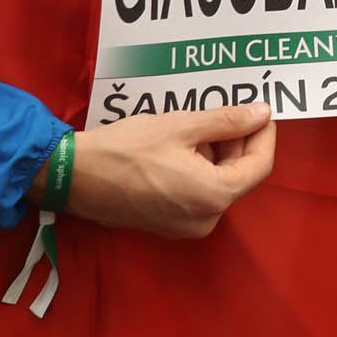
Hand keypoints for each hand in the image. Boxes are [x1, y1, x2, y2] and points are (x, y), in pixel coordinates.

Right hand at [39, 103, 277, 238]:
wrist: (73, 177)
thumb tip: (263, 113)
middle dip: (236, 141)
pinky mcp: (167, 224)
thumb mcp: (181, 126)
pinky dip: (198, 168)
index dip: (264, 134)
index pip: (259, 165)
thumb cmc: (126, 150)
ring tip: (197, 122)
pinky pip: (197, 193)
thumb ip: (227, 121)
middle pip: (238, 175)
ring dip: (215, 153)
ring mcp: (185, 226)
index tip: (260, 111)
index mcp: (214, 196)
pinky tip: (182, 143)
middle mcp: (205, 219)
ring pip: (217, 182)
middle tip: (224, 109)